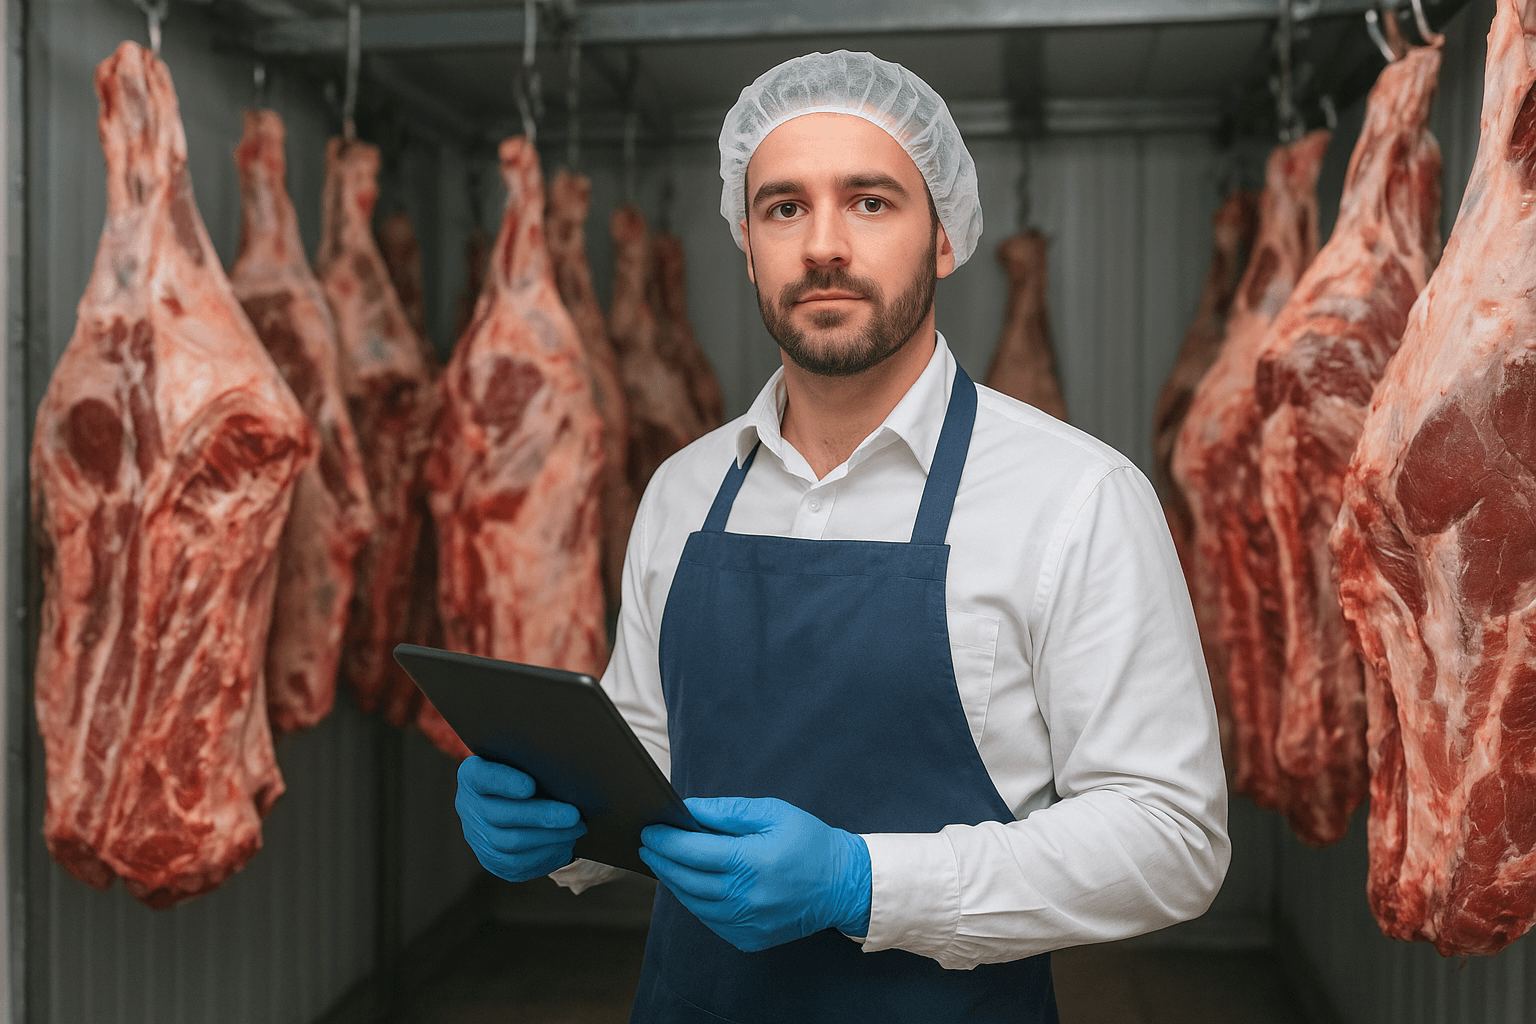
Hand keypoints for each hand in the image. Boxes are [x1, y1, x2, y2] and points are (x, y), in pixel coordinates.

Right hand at [455, 756, 586, 881]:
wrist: (509, 804)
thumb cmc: (522, 774)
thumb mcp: (520, 761)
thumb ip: (531, 762)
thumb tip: (562, 768)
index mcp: (472, 775)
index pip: (482, 777)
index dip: (505, 783)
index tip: (530, 786)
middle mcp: (469, 807)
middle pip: (502, 815)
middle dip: (541, 816)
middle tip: (572, 815)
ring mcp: (478, 836)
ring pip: (512, 842)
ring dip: (550, 836)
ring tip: (577, 827)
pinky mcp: (492, 860)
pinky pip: (518, 862)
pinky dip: (546, 852)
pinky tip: (565, 842)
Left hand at [639, 796, 870, 951]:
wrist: (843, 885)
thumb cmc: (809, 843)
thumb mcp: (773, 813)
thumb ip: (728, 811)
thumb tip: (690, 808)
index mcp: (751, 861)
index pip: (693, 851)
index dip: (666, 840)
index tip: (650, 830)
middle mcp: (745, 897)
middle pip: (686, 879)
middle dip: (661, 860)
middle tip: (648, 845)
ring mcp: (746, 923)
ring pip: (693, 903)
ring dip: (673, 882)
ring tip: (664, 862)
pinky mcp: (748, 939)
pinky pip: (709, 920)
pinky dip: (695, 901)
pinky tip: (691, 884)